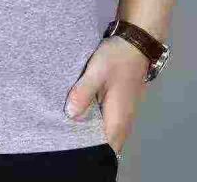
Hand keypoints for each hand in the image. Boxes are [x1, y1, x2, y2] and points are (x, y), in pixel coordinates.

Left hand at [63, 35, 149, 154]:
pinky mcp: (119, 106)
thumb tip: (69, 115)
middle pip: (104, 143)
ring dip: (88, 130)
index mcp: (117, 120)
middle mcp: (122, 123)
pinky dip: (93, 120)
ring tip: (66, 124)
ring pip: (104, 132)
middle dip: (85, 141)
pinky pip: (105, 122)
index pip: (105, 150)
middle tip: (62, 134)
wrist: (134, 44)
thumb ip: (83, 93)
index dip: (88, 151)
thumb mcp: (96, 72)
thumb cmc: (116, 59)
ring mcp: (122, 115)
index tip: (69, 145)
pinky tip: (78, 112)